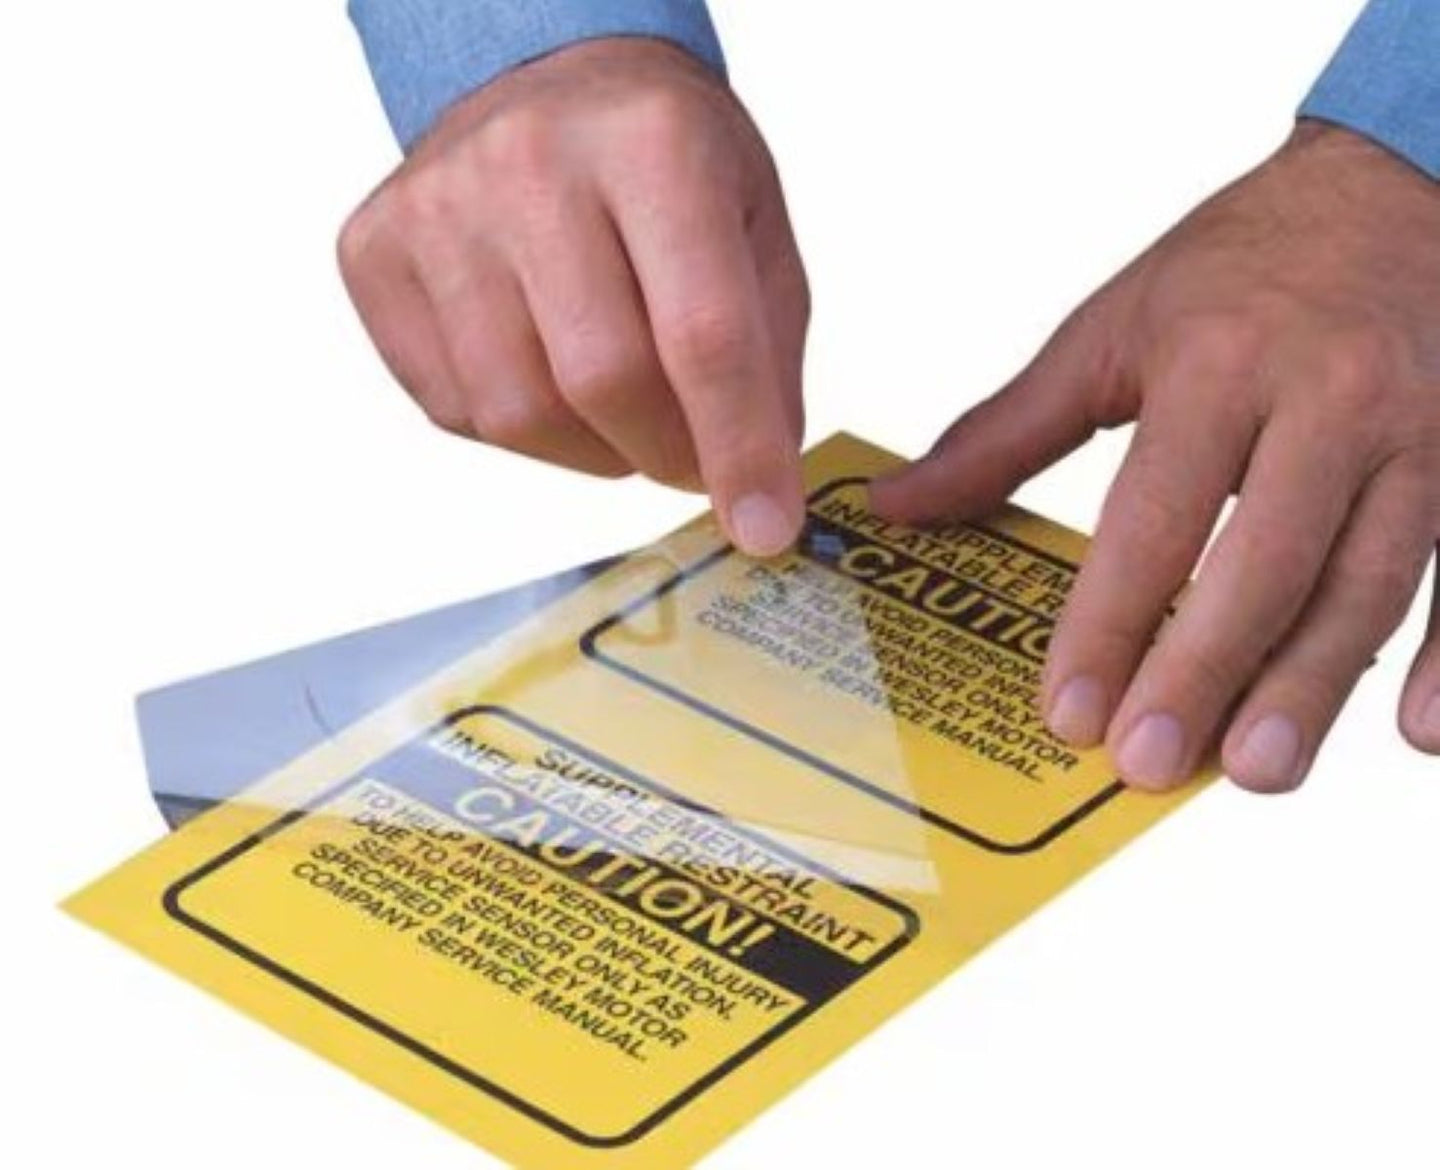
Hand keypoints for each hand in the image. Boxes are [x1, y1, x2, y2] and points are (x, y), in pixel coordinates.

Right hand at [338, 39, 808, 555]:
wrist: (545, 80)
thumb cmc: (662, 161)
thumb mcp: (752, 223)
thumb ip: (765, 353)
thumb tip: (753, 486)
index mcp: (653, 140)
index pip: (702, 331)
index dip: (738, 448)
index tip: (764, 528)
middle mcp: (530, 160)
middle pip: (603, 379)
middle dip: (665, 453)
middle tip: (692, 459)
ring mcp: (437, 206)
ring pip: (519, 411)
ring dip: (593, 450)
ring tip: (623, 412)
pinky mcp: (375, 253)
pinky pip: (456, 408)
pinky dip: (524, 429)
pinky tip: (549, 374)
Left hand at [873, 123, 1439, 792]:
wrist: (1405, 180)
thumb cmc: (1241, 266)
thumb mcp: (1111, 329)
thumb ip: (1006, 431)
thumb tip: (900, 506)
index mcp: (1219, 364)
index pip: (1155, 517)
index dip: (1108, 621)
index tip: (1067, 710)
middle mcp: (1330, 398)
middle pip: (1265, 561)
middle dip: (1203, 673)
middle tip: (1149, 764)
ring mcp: (1425, 430)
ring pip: (1370, 579)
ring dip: (1312, 685)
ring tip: (1255, 771)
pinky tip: (1415, 734)